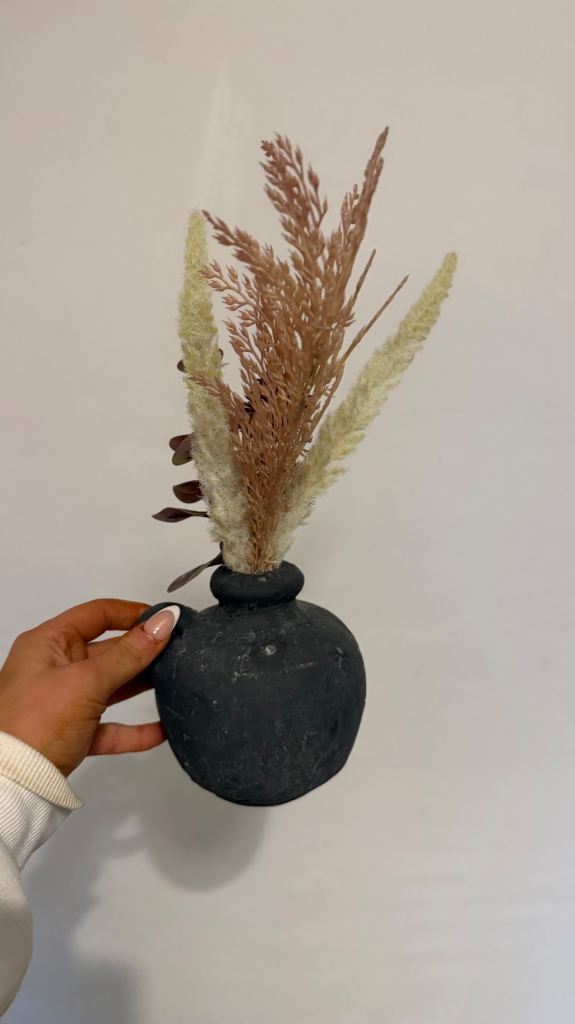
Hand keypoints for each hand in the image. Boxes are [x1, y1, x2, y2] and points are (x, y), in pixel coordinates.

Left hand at [0, 599, 179, 776]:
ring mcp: (64, 701)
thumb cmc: (33, 725)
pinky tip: (160, 729)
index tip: (164, 620)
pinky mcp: (72, 734)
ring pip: (111, 686)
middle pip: (107, 650)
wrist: (13, 783)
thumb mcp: (87, 682)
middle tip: (175, 650)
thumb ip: (129, 654)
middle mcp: (54, 668)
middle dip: (141, 651)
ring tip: (173, 680)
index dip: (132, 614)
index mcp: (48, 643)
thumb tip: (162, 623)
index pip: (96, 614)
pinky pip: (110, 726)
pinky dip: (134, 728)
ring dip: (141, 685)